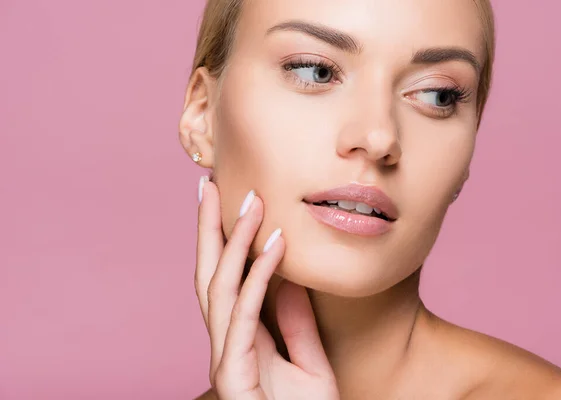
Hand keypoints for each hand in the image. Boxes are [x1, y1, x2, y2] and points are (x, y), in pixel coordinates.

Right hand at [195, 177, 339, 399]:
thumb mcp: (309, 360)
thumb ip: (295, 321)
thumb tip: (291, 278)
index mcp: (241, 335)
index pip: (224, 277)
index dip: (222, 238)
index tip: (226, 197)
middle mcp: (226, 341)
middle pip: (209, 273)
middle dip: (209, 227)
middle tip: (211, 182)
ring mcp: (227, 356)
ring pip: (221, 285)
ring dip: (235, 239)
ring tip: (250, 199)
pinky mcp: (235, 372)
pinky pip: (245, 312)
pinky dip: (259, 274)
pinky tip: (275, 242)